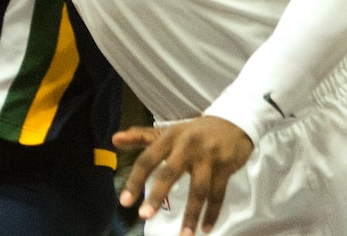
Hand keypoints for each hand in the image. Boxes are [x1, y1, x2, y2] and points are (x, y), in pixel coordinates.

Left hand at [115, 116, 252, 234]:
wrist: (232, 120)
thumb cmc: (194, 132)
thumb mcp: (168, 132)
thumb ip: (141, 136)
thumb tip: (114, 139)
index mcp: (170, 137)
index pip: (148, 158)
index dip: (135, 180)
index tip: (124, 202)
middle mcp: (188, 145)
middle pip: (170, 171)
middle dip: (158, 194)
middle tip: (145, 216)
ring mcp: (208, 155)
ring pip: (199, 189)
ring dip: (191, 214)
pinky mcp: (226, 165)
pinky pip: (218, 193)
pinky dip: (212, 212)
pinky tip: (205, 228)